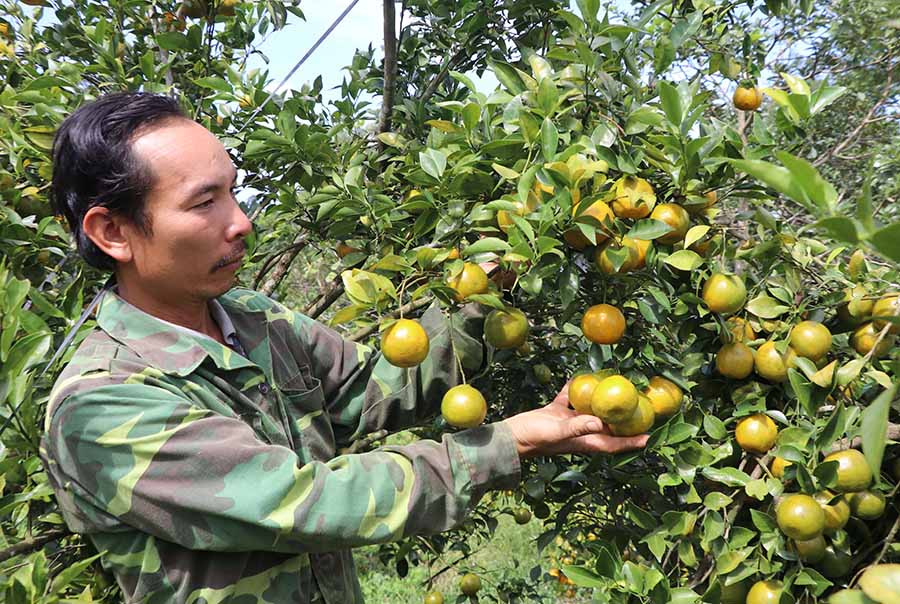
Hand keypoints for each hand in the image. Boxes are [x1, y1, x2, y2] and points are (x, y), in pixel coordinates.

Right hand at [502, 382, 648, 457]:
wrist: (511, 436)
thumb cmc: (535, 438)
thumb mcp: (558, 432)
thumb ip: (578, 427)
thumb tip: (600, 421)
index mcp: (585, 441)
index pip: (613, 444)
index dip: (631, 442)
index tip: (648, 437)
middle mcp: (581, 432)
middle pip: (607, 427)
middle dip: (621, 419)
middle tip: (637, 406)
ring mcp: (568, 422)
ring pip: (590, 411)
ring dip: (600, 402)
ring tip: (613, 388)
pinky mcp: (556, 412)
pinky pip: (570, 399)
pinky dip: (575, 389)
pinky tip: (580, 376)